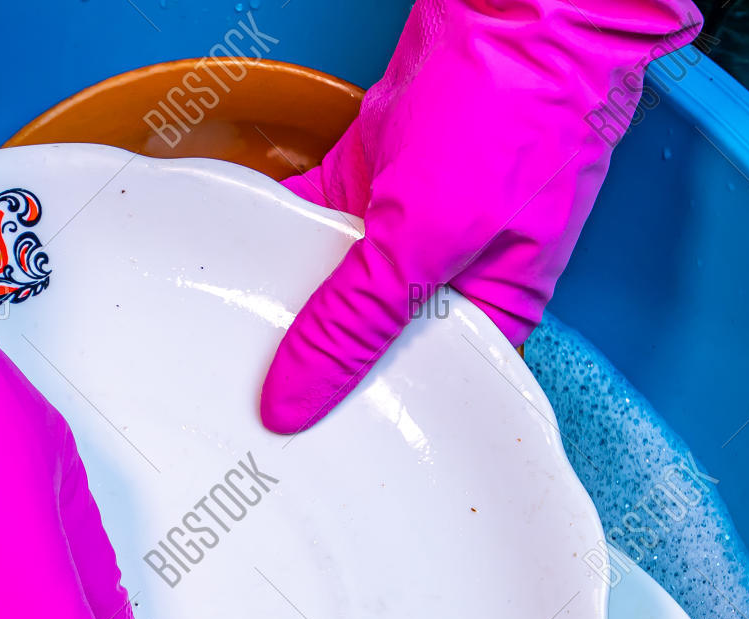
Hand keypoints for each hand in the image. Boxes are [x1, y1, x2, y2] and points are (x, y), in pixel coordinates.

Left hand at [262, 0, 702, 433]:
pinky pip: (312, 218)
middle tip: (250, 404)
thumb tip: (296, 400)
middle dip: (312, 365)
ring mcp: (409, 225)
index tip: (297, 445)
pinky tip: (237, 258)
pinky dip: (277, 230)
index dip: (360, 421)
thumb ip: (355, 322)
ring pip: (332, 283)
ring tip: (231, 345)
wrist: (516, 1)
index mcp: (488, 313)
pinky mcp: (374, 175)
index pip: (417, 394)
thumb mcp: (427, 242)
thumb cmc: (517, 112)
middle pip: (365, 343)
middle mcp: (448, 278)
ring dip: (285, 300)